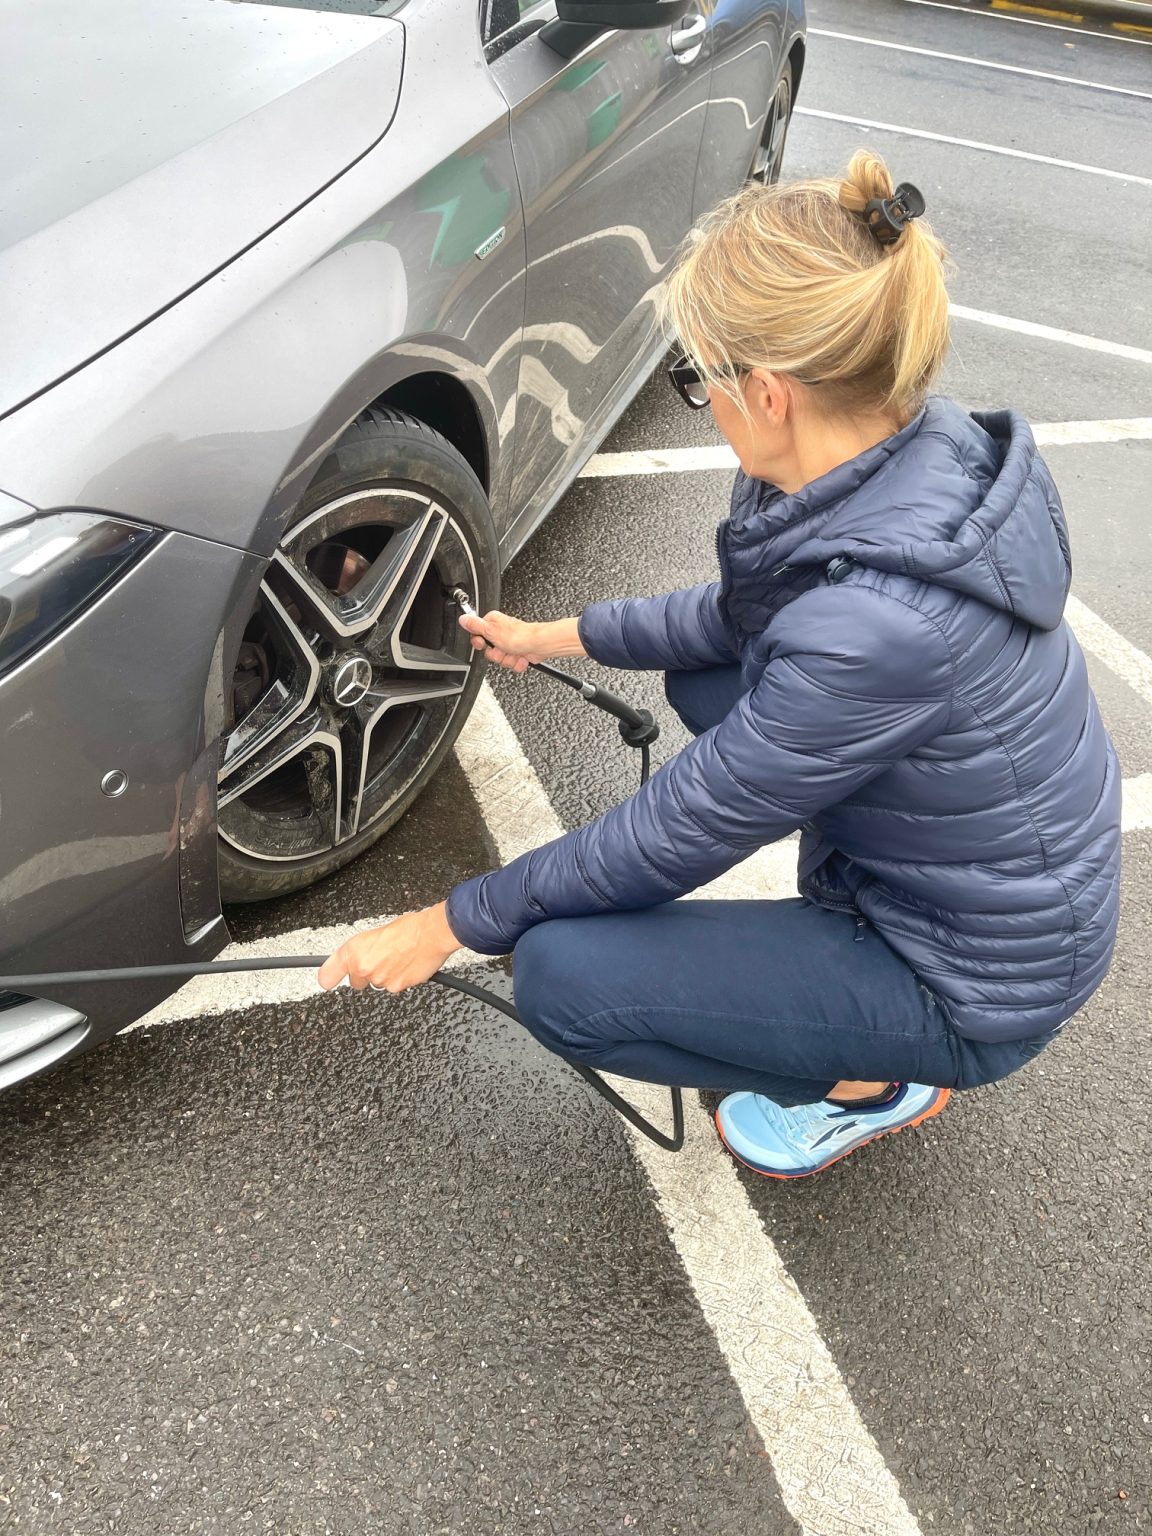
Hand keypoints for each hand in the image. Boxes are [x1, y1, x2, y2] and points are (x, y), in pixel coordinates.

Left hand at [317, 902, 460, 992]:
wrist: (431, 934)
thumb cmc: (409, 927)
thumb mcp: (376, 932)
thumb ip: (362, 949)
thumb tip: (358, 957)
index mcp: (354, 950)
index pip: (328, 974)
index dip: (328, 978)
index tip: (327, 980)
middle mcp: (363, 967)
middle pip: (356, 982)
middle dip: (366, 974)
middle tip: (380, 960)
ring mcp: (380, 980)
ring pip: (377, 984)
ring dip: (385, 975)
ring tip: (398, 958)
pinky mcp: (396, 987)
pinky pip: (394, 987)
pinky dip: (400, 979)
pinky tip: (407, 965)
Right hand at [458, 609, 549, 672]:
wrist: (539, 645)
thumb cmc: (519, 636)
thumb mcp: (491, 631)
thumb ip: (475, 626)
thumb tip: (463, 618)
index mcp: (492, 623)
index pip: (477, 637)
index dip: (481, 644)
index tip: (485, 644)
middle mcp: (501, 632)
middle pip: (489, 651)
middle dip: (497, 655)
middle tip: (503, 649)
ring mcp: (510, 644)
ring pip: (500, 659)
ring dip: (508, 659)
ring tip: (514, 653)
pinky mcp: (518, 652)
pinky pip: (511, 663)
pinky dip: (516, 663)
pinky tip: (521, 657)